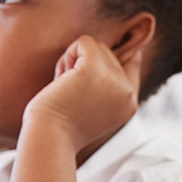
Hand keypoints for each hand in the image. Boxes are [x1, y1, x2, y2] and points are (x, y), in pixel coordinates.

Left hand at [23, 35, 140, 152]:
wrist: (49, 139)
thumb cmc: (62, 127)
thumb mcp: (96, 109)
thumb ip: (108, 86)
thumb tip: (107, 52)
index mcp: (130, 104)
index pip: (132, 64)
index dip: (109, 63)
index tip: (91, 74)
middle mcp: (127, 92)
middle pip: (110, 54)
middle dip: (86, 65)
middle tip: (71, 91)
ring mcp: (114, 80)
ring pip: (97, 46)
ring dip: (75, 61)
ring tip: (66, 87)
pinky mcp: (95, 69)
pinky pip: (84, 42)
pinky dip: (68, 55)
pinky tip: (61, 78)